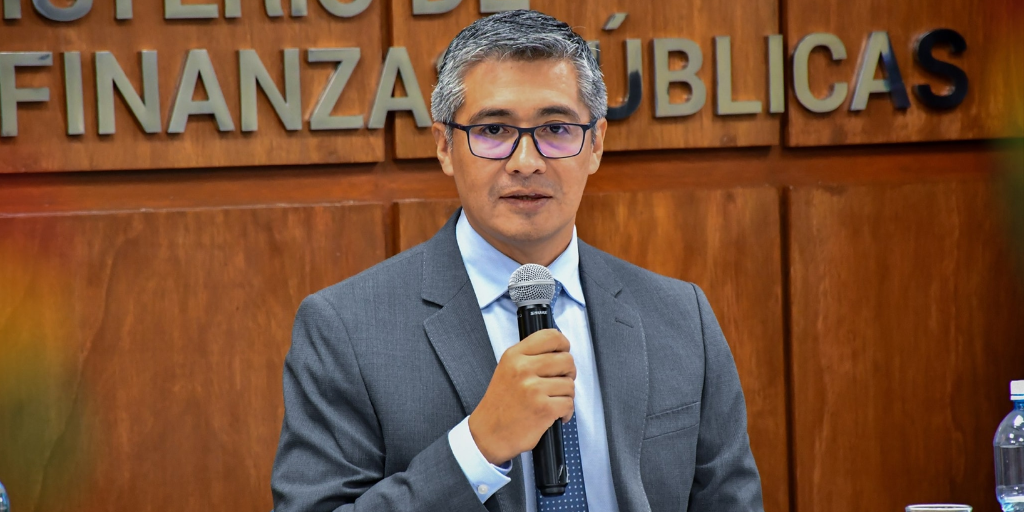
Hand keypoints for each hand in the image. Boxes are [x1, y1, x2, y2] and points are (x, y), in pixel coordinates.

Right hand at [468, 329, 575, 464]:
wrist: (489, 433)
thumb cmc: (501, 403)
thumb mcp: (507, 369)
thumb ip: (530, 356)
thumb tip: (560, 350)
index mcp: (514, 355)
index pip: (550, 336)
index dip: (563, 344)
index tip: (563, 352)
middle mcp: (523, 369)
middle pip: (566, 360)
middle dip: (569, 373)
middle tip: (560, 382)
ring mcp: (533, 389)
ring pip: (570, 384)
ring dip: (566, 395)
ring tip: (552, 401)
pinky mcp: (543, 408)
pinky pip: (569, 403)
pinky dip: (566, 411)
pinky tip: (554, 414)